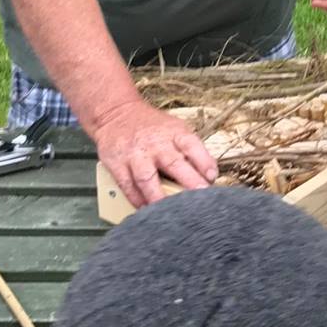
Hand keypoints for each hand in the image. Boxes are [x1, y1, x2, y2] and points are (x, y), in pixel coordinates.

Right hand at [89, 97, 217, 209]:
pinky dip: (137, 200)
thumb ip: (190, 150)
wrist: (116, 113)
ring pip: (147, 179)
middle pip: (173, 164)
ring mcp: (135, 155)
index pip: (192, 146)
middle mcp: (155, 144)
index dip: (204, 162)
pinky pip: (128, 186)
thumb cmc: (150, 125)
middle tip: (198, 200)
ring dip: (159, 198)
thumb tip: (208, 175)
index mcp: (174, 133)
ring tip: (170, 213)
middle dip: (188, 183)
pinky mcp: (118, 165)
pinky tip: (145, 209)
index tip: (211, 178)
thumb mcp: (174, 128)